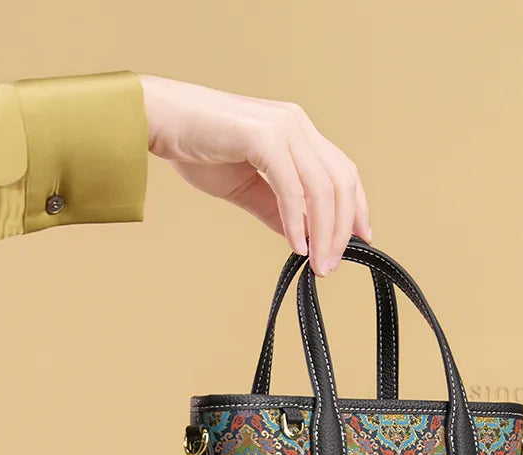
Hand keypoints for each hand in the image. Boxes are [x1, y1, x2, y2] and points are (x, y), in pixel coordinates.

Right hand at [138, 74, 371, 275]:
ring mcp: (283, 126)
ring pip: (321, 188)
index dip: (358, 207)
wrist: (159, 121)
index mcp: (298, 132)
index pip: (342, 172)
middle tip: (332, 265)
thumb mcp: (248, 189)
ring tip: (318, 264)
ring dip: (324, 232)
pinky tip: (297, 246)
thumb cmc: (198, 149)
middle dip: (343, 229)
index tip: (364, 240)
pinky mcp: (264, 136)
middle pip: (340, 182)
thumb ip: (279, 210)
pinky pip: (291, 188)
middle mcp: (297, 124)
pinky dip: (297, 221)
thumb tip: (304, 239)